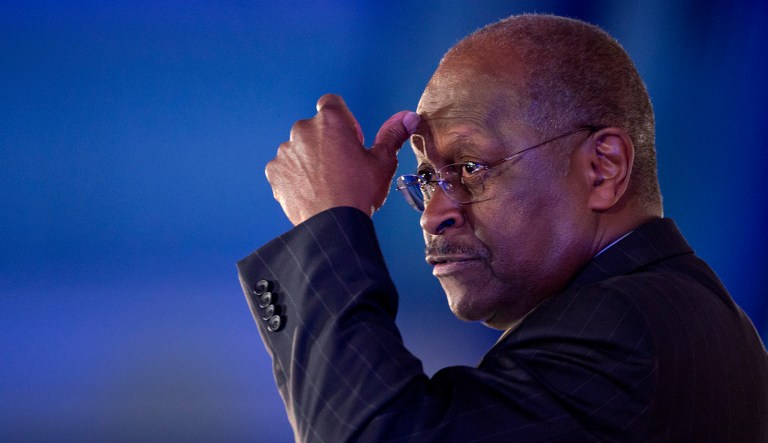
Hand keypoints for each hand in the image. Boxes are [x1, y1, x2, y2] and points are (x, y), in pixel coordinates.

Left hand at [266, 94, 419, 224]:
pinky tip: (311, 191)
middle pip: (315, 127)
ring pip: (299, 148)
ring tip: (326, 183)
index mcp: (331, 121)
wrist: (332, 225)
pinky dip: (295, 176)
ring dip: (310, 159)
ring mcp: (286, 151)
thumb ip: (392, 135)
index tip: (352, 140)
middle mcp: (303, 130)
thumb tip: (407, 118)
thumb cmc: (358, 192)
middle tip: (341, 167)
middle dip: (326, 141)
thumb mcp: (382, 162)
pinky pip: (285, 167)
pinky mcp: (274, 171)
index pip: (332, 102)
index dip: (344, 120)